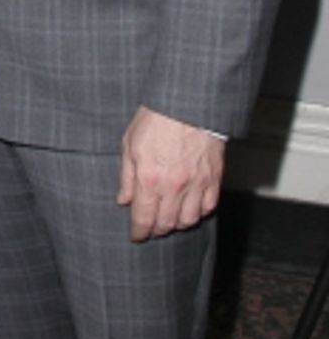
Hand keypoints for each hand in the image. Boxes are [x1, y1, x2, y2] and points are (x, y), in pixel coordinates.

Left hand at [116, 107, 224, 242]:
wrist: (188, 103)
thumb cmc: (156, 119)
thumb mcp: (130, 144)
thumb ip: (127, 177)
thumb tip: (124, 200)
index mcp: (149, 179)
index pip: (144, 219)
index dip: (139, 232)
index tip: (137, 236)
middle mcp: (174, 186)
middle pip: (166, 224)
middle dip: (156, 230)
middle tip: (151, 228)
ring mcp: (196, 183)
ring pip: (189, 220)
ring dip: (177, 224)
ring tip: (170, 219)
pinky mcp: (214, 178)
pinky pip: (208, 207)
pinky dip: (199, 212)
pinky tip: (191, 208)